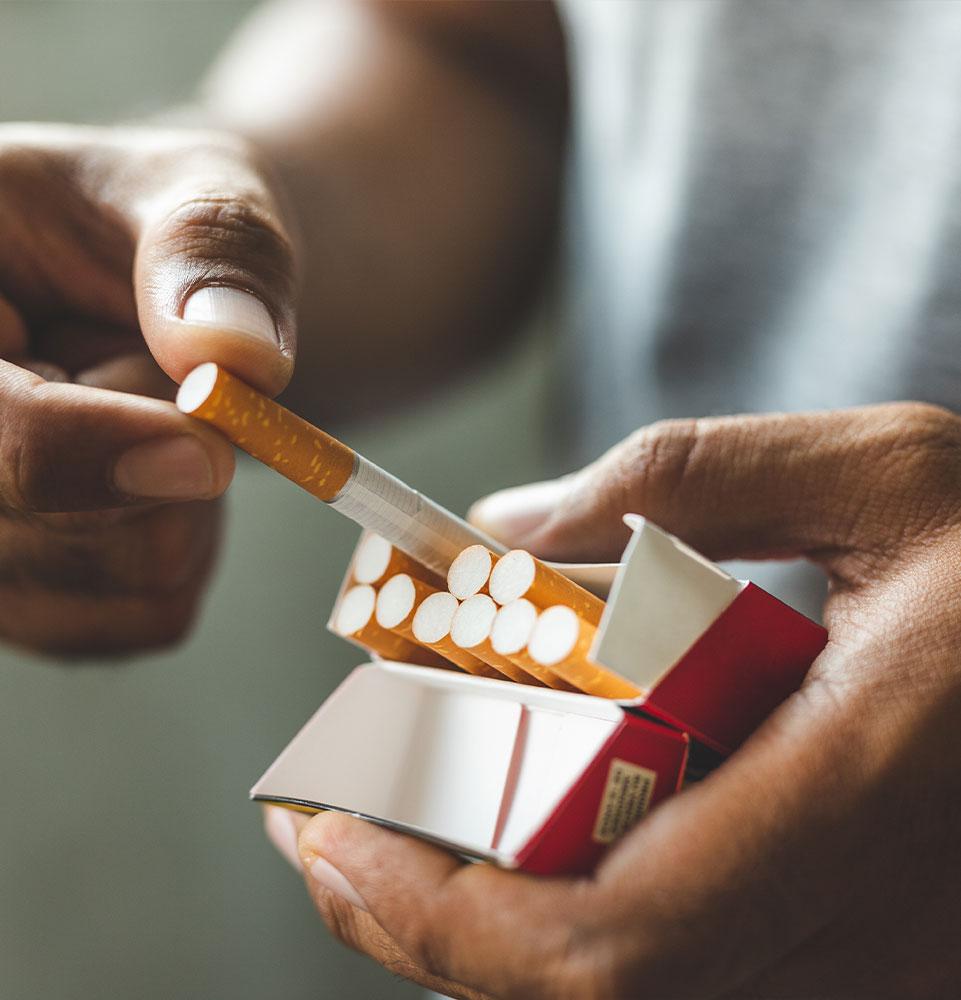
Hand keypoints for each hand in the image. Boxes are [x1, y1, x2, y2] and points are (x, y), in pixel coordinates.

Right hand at [0, 122, 296, 654]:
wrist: (158, 291)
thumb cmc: (157, 229)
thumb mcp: (193, 194)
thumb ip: (212, 254)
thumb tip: (237, 358)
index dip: (82, 452)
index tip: (207, 453)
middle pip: (43, 530)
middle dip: (162, 459)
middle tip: (171, 375)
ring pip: (117, 581)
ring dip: (187, 503)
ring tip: (158, 417)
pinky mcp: (24, 594)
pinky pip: (149, 613)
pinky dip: (191, 551)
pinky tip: (159, 479)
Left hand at [271, 404, 960, 997]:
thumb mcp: (879, 471)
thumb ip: (685, 483)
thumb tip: (500, 526)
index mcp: (876, 787)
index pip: (619, 940)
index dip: (446, 919)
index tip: (330, 836)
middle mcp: (889, 929)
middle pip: (599, 999)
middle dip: (429, 927)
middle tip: (330, 831)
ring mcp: (891, 967)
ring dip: (486, 941)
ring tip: (396, 836)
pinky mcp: (878, 959)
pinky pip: (698, 981)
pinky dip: (574, 940)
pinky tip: (522, 858)